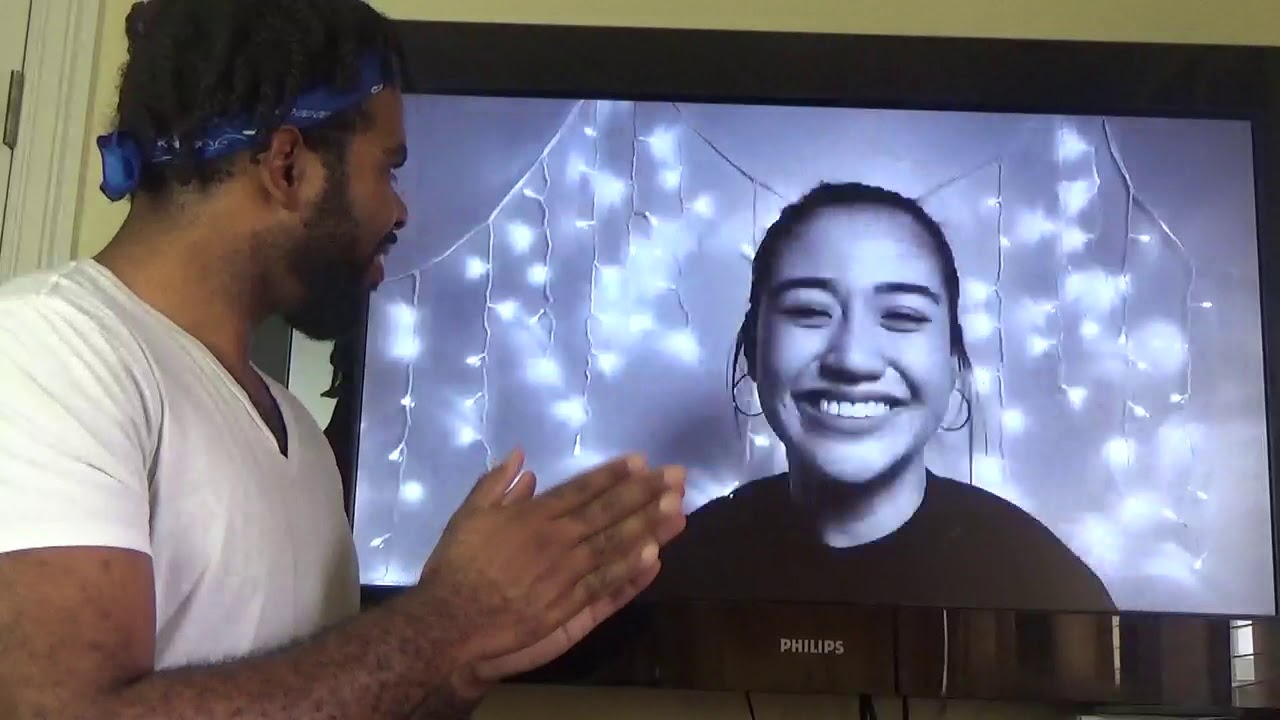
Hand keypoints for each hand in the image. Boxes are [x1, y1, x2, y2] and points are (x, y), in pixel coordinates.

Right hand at [414, 449, 685, 696]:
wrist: (451, 623)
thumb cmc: (455, 568)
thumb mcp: (467, 516)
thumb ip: (495, 485)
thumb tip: (520, 458)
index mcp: (533, 516)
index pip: (581, 490)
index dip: (612, 475)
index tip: (641, 461)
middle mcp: (557, 541)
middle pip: (607, 513)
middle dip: (644, 493)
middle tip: (676, 477)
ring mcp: (566, 575)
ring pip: (615, 546)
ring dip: (648, 527)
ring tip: (678, 510)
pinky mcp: (570, 608)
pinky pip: (606, 587)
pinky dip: (630, 573)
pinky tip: (654, 558)